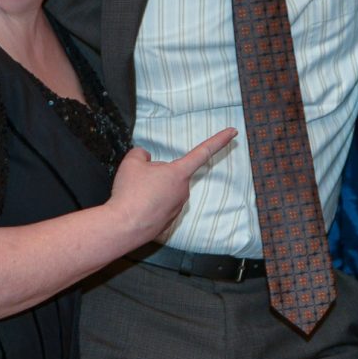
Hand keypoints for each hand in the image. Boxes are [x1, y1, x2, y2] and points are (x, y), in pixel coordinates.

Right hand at [109, 129, 235, 244]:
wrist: (123, 226)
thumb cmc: (130, 193)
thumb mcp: (131, 162)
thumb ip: (142, 153)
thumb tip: (146, 158)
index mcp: (179, 173)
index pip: (203, 151)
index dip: (219, 139)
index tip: (233, 132)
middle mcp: (184, 191)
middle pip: (172, 173)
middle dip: (157, 173)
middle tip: (138, 180)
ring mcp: (177, 208)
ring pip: (165, 190)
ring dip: (152, 189)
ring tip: (136, 196)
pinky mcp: (169, 221)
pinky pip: (160, 205)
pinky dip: (149, 204)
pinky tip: (137, 207)